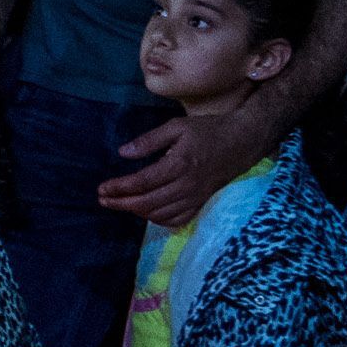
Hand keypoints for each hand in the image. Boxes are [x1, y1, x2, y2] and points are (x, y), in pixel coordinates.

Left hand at [100, 92, 278, 222]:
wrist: (244, 141)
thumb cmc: (209, 130)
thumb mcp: (177, 126)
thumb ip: (149, 140)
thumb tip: (123, 152)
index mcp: (179, 164)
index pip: (142, 182)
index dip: (119, 188)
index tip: (101, 189)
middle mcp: (187, 184)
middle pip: (147, 203)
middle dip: (121, 203)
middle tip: (103, 200)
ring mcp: (196, 196)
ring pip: (160, 214)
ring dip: (137, 212)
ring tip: (121, 203)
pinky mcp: (202, 202)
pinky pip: (178, 220)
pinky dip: (158, 220)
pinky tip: (146, 212)